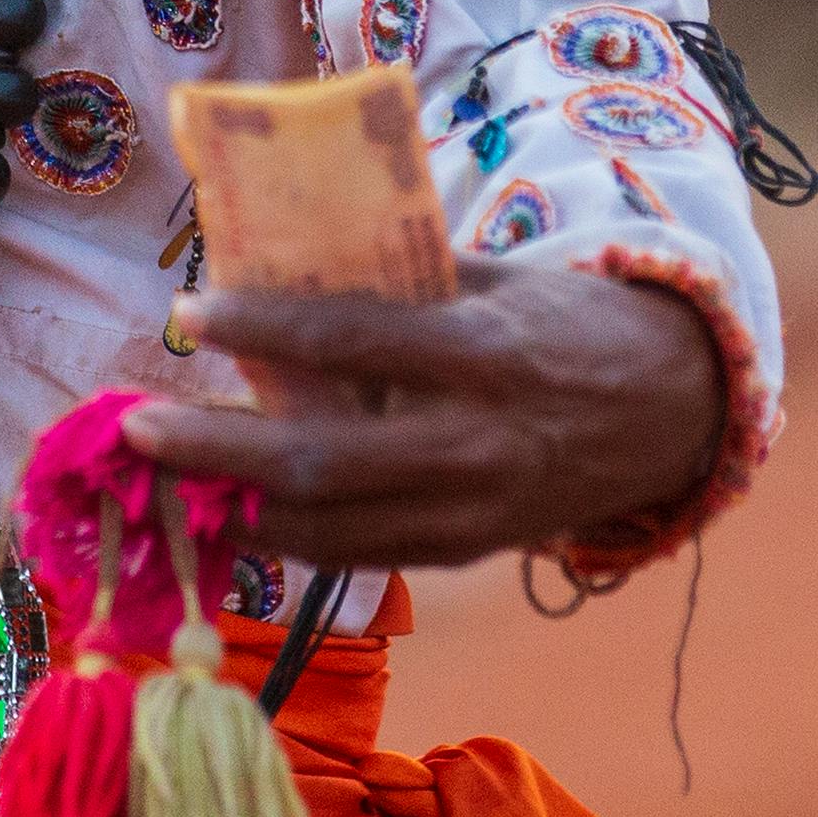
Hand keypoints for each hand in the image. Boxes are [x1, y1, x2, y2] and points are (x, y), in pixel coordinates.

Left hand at [122, 260, 725, 570]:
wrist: (676, 408)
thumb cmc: (569, 317)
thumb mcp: (494, 275)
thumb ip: (400, 280)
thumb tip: (286, 262)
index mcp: (482, 353)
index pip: (353, 342)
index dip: (264, 331)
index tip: (191, 312)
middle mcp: (475, 442)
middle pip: (327, 461)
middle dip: (221, 450)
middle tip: (140, 427)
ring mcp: (476, 510)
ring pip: (337, 530)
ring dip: (240, 508)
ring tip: (168, 479)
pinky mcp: (473, 550)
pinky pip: (369, 554)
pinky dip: (297, 536)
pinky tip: (240, 511)